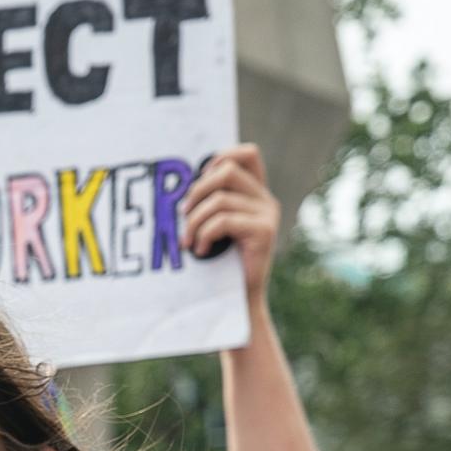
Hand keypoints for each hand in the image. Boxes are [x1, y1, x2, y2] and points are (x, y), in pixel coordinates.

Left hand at [185, 144, 279, 299]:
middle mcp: (265, 198)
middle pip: (226, 171)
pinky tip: (200, 251)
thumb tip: (182, 187)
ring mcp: (267, 214)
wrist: (238, 297)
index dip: (222, 156)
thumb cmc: (218, 261)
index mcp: (254, 192)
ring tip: (188, 242)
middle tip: (183, 215)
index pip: (248, 153)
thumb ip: (208, 202)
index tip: (200, 179)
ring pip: (219, 199)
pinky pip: (223, 221)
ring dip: (194, 221)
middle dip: (196, 191)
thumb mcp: (212, 224)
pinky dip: (204, 235)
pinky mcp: (264, 231)